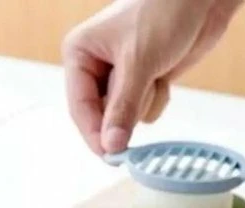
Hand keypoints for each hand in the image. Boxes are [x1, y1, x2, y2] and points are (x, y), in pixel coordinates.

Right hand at [63, 0, 244, 154]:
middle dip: (125, 113)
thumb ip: (123, 108)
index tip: (111, 156)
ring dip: (145, 102)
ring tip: (155, 74)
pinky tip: (164, 75)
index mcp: (80, 54)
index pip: (80, 108)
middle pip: (101, 116)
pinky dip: (157, 98)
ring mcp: (120, 76)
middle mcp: (96, 67)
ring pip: (126, 116)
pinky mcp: (143, 82)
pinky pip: (145, 111)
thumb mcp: (138, 63)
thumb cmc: (164, 12)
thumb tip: (111, 146)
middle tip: (141, 105)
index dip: (94, 134)